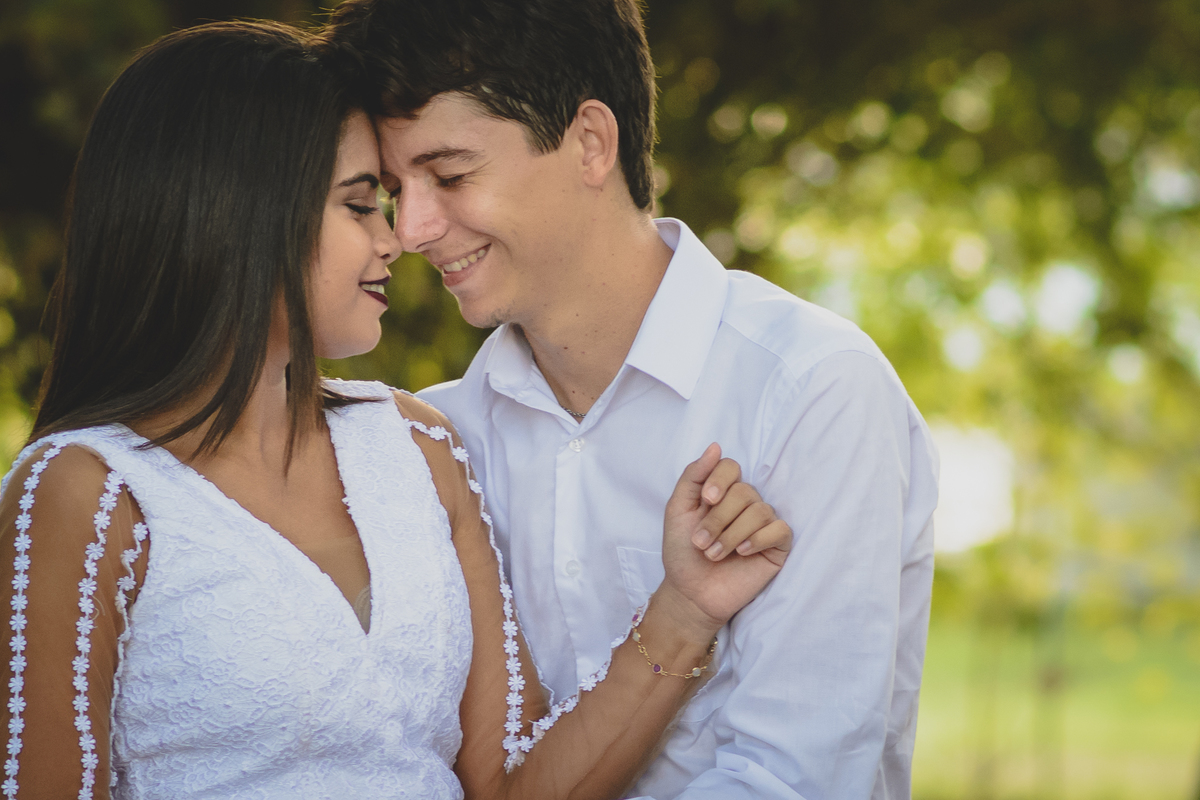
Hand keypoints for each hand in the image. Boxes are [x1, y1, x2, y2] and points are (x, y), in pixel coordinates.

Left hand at [658, 444, 790, 637]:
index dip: (720, 479)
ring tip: (715, 554)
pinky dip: (759, 539)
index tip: (706, 500)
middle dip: (719, 518)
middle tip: (701, 543)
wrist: (691, 593)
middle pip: (744, 491)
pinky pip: (780, 530)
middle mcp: (745, 505)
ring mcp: (762, 525)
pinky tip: (743, 552)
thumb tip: (715, 447)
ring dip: (733, 534)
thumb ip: (692, 477)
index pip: (731, 467)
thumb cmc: (682, 553)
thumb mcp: (678, 511)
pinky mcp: (776, 547)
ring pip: (760, 511)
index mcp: (722, 492)